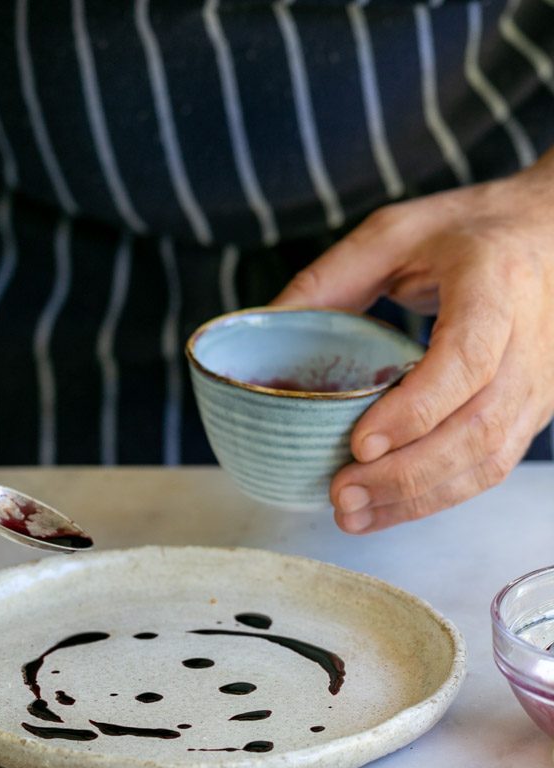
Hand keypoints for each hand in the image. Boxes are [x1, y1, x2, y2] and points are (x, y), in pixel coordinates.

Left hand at [273, 150, 553, 532]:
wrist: (543, 234)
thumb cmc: (465, 233)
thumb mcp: (392, 233)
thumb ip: (328, 279)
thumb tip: (262, 327)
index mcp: (495, 285)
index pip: (467, 359)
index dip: (416, 409)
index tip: (360, 442)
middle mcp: (528, 341)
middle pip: (478, 427)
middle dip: (406, 473)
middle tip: (341, 493)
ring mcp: (536, 383)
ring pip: (487, 459)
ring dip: (418, 498)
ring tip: (352, 514)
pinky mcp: (531, 412)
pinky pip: (489, 467)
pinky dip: (436, 497)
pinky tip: (386, 509)